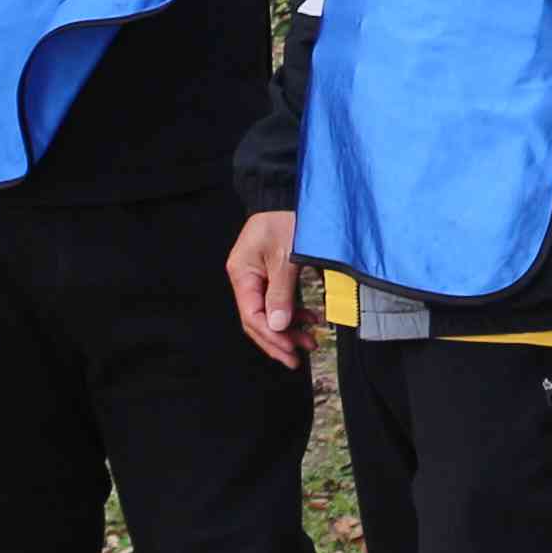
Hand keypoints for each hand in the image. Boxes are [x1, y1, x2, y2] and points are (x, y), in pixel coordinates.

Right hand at [226, 207, 304, 368]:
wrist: (292, 194)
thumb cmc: (289, 219)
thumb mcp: (287, 256)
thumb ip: (282, 292)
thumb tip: (279, 326)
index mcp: (241, 273)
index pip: (251, 316)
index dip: (271, 337)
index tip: (290, 351)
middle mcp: (246, 277)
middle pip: (257, 319)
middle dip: (279, 340)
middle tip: (299, 358)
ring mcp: (258, 276)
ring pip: (270, 313)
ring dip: (289, 330)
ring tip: (310, 342)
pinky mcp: (272, 274)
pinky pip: (279, 301)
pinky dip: (295, 313)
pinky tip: (310, 320)